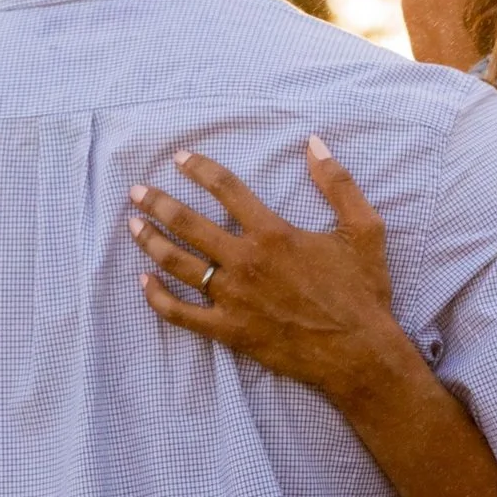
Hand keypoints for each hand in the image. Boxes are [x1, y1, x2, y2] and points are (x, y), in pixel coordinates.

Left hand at [128, 137, 412, 408]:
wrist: (359, 353)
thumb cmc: (362, 292)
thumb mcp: (364, 230)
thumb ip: (339, 184)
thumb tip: (315, 143)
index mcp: (273, 233)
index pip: (225, 189)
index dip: (199, 169)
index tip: (179, 159)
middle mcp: (246, 261)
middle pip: (188, 224)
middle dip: (157, 203)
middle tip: (136, 191)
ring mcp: (233, 298)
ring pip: (178, 263)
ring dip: (150, 241)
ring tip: (132, 225)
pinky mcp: (229, 331)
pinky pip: (181, 314)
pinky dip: (157, 298)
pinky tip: (143, 282)